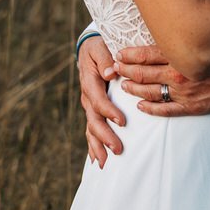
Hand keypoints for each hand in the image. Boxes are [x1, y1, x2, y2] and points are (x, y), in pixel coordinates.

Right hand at [78, 35, 125, 165]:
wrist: (90, 47)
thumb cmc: (99, 45)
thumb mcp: (100, 46)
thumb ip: (105, 58)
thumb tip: (111, 72)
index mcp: (90, 81)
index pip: (98, 100)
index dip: (109, 111)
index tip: (122, 121)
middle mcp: (87, 96)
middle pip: (94, 120)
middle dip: (105, 136)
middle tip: (118, 149)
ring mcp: (89, 105)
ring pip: (91, 129)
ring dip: (98, 146)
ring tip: (105, 164)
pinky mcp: (93, 110)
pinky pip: (91, 130)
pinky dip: (93, 146)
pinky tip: (97, 161)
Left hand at [115, 44, 209, 116]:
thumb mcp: (205, 38)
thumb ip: (185, 37)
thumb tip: (167, 29)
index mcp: (181, 55)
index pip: (147, 55)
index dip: (130, 55)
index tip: (119, 53)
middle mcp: (179, 74)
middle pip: (144, 74)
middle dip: (126, 71)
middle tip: (115, 68)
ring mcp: (184, 93)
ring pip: (151, 92)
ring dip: (134, 90)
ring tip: (123, 86)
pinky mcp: (192, 107)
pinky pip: (166, 111)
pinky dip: (151, 109)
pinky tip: (141, 106)